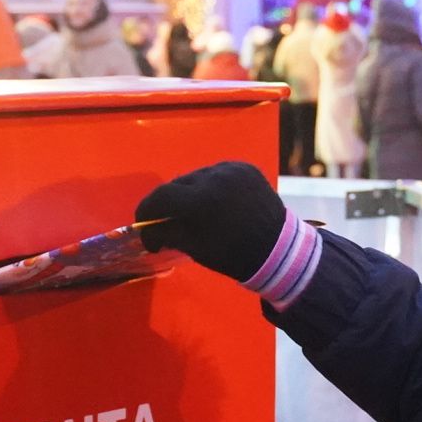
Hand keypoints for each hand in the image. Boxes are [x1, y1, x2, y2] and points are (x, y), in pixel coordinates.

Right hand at [134, 162, 286, 281]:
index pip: (161, 196)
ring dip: (191, 192)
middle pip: (178, 184)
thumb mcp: (193, 247)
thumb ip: (165, 233)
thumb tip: (146, 229)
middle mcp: (214, 176)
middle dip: (169, 203)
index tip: (142, 222)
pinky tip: (216, 201)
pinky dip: (211, 186)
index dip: (146, 209)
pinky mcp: (245, 167)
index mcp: (201, 199)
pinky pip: (218, 173)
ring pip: (197, 177)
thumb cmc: (232, 254)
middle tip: (166, 221)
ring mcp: (232, 168)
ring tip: (195, 211)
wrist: (278, 250)